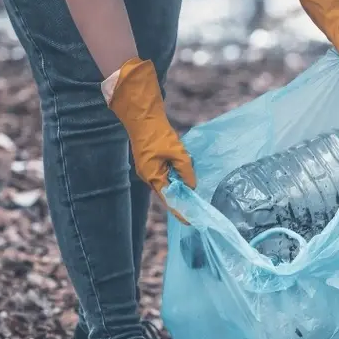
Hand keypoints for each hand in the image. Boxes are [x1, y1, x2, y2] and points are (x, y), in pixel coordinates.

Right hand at [105, 58, 196, 223]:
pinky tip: (184, 174)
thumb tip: (192, 186)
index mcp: (153, 177)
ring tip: (191, 190)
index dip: (180, 210)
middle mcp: (148, 177)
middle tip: (195, 207)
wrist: (143, 118)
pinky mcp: (150, 163)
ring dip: (178, 186)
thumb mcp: (178, 153)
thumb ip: (186, 171)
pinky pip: (164, 175)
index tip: (190, 220)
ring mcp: (148, 170)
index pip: (169, 200)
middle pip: (167, 194)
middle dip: (180, 199)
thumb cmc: (158, 135)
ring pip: (166, 184)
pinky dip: (174, 176)